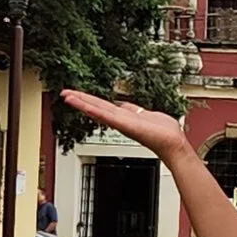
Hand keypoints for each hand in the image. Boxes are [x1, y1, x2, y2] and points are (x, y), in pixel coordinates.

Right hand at [60, 87, 186, 156]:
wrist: (172, 143)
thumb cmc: (164, 132)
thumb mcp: (146, 114)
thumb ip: (135, 110)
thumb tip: (127, 106)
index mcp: (124, 116)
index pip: (102, 106)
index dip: (89, 99)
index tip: (76, 94)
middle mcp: (120, 120)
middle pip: (96, 106)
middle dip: (80, 99)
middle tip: (64, 93)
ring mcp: (121, 123)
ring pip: (97, 110)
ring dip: (81, 102)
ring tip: (67, 96)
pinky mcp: (124, 125)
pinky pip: (105, 115)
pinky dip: (92, 109)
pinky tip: (82, 104)